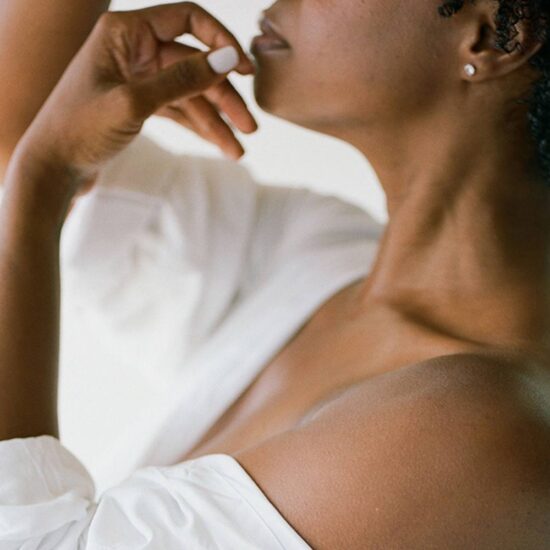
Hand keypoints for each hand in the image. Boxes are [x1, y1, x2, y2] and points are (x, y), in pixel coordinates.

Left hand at [13, 2, 257, 197]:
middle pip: (194, 64)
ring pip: (190, 92)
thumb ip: (183, 79)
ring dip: (216, 121)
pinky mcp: (140, 103)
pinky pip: (179, 110)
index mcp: (126, 32)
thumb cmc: (81, 129)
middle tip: (250, 127)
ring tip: (237, 150)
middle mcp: (134, 49)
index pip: (188, 19)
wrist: (54, 167)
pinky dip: (199, 127)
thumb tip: (228, 57)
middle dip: (224, 97)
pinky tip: (221, 146)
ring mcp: (138, 77)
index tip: (246, 70)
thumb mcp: (134, 103)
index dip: (221, 41)